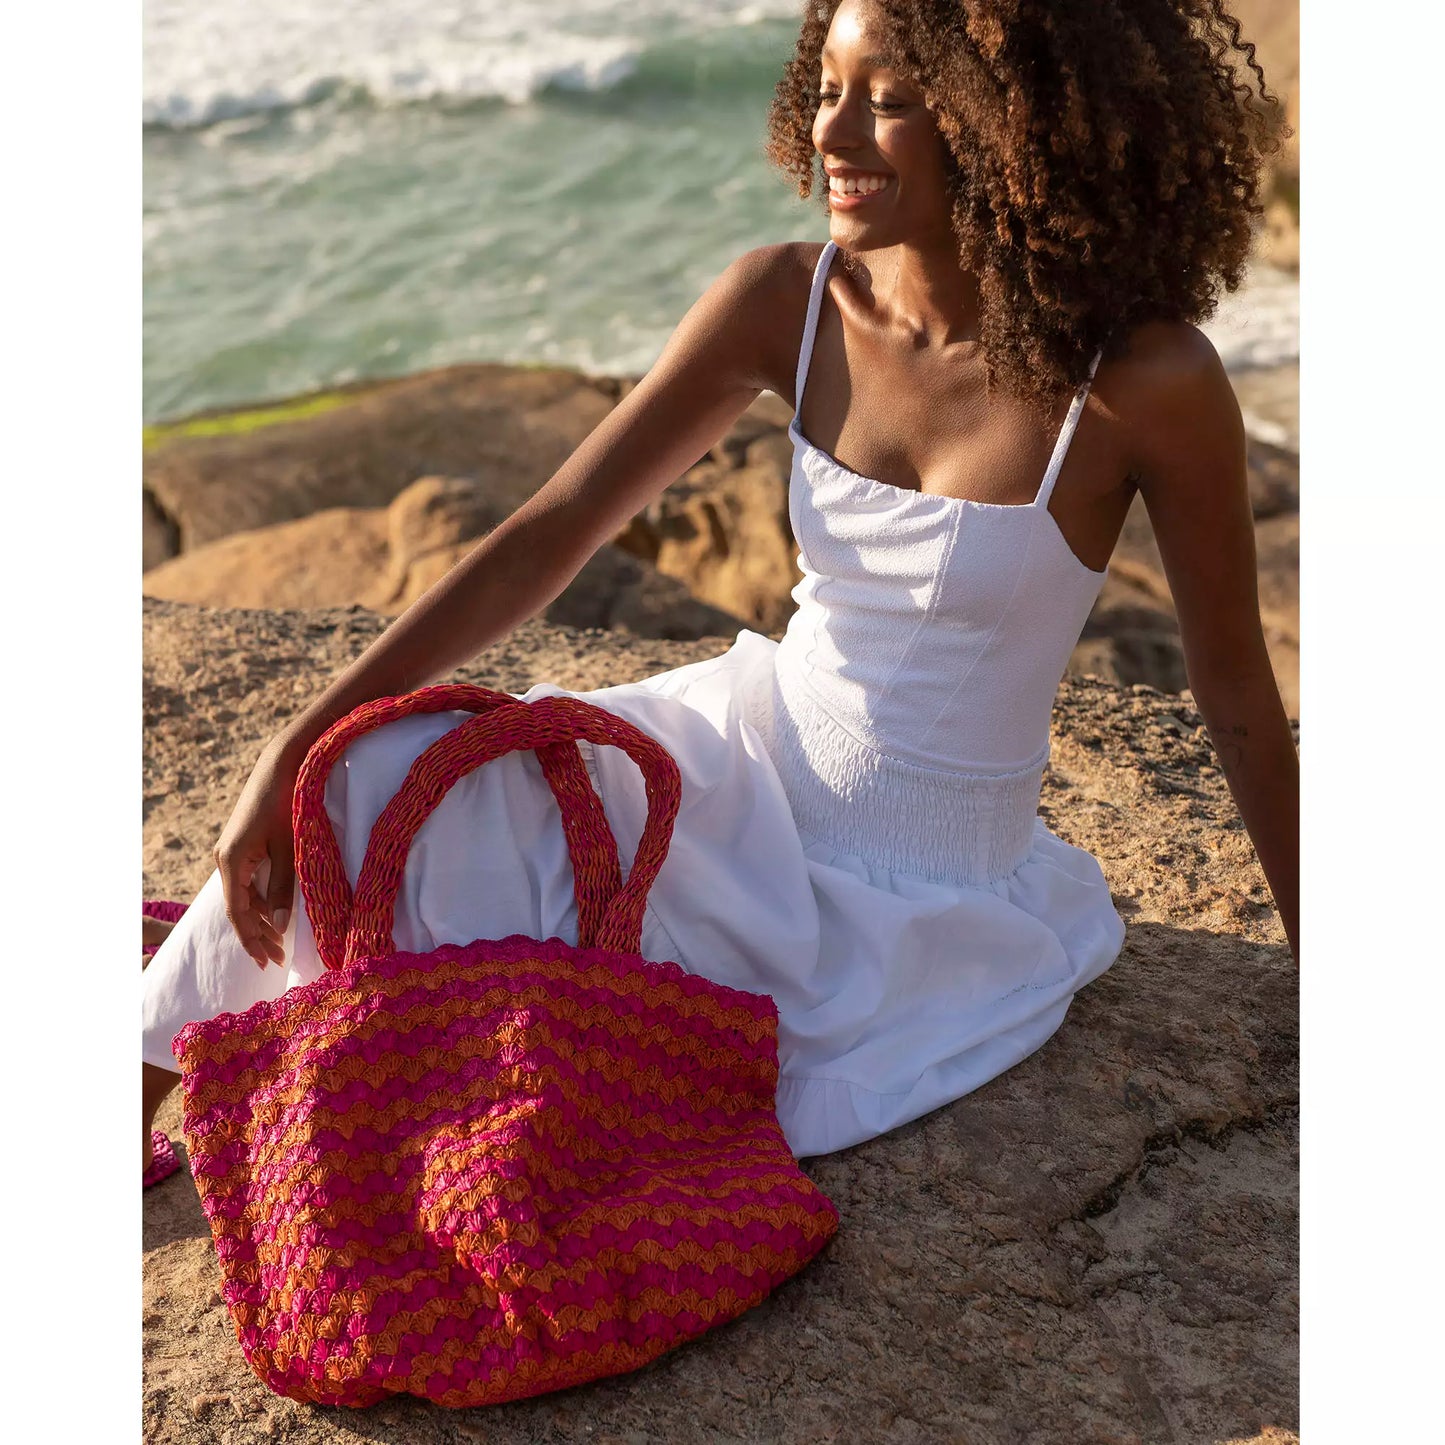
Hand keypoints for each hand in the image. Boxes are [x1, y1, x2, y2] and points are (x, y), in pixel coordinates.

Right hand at [213, 736, 302, 967]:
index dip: (252, 939)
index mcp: (232, 861)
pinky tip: (275, 914)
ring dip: (260, 919)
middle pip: (238, 907)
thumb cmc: (288, 803)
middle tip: (277, 960)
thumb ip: (283, 886)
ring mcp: (233, 851)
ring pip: (243, 896)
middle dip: (257, 935)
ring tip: (278, 944)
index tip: (267, 961)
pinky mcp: (243, 845)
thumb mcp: (290, 848)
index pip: (238, 912)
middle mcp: (226, 858)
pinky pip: (248, 881)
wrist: (281, 764)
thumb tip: (278, 924)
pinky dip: (260, 900)